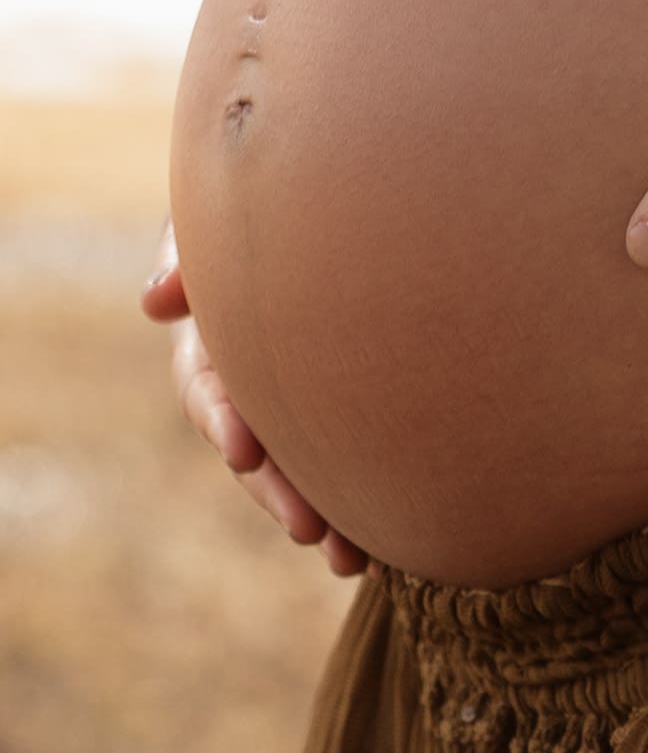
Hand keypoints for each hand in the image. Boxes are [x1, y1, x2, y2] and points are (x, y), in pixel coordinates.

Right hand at [141, 220, 368, 577]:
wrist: (361, 193)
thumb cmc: (286, 194)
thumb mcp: (230, 219)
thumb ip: (194, 254)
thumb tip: (154, 303)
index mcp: (217, 337)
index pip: (207, 385)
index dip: (222, 417)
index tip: (245, 448)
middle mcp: (255, 377)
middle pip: (257, 446)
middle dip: (278, 489)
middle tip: (307, 528)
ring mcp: (302, 397)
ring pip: (304, 465)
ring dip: (324, 512)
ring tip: (351, 559)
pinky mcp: (353, 408)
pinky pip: (352, 459)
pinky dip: (367, 501)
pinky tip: (390, 542)